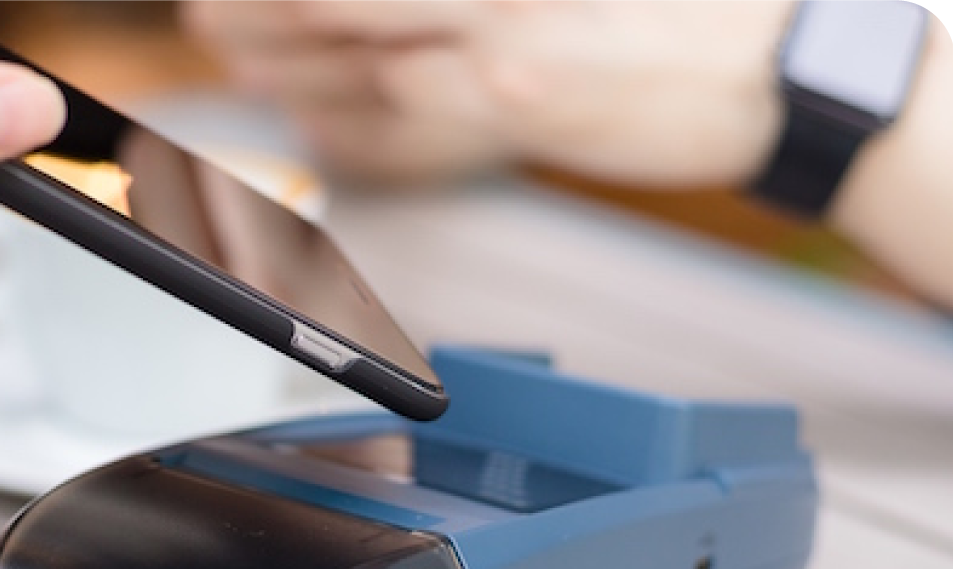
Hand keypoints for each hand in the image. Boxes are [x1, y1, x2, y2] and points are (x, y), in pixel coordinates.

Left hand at [184, 0, 796, 185]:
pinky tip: (315, 126)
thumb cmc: (692, 1)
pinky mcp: (519, 119)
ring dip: (286, 70)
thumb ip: (456, 1)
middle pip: (334, 4)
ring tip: (233, 60)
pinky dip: (353, 129)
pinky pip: (409, 132)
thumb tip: (384, 9)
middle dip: (256, 12)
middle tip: (205, 15)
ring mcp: (500, 58)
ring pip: (358, 66)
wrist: (786, 66)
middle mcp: (487, 1)